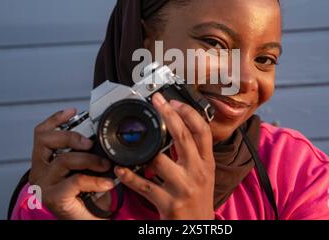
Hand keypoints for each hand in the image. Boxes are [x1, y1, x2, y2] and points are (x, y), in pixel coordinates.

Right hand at [29, 109, 114, 219]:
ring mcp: (44, 184)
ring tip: (106, 165)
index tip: (73, 111)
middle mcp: (39, 170)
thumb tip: (102, 137)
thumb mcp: (83, 168)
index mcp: (44, 161)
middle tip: (91, 143)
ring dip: (91, 160)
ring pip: (65, 160)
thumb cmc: (85, 195)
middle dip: (72, 136)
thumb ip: (85, 153)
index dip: (55, 119)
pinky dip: (95, 179)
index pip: (42, 133)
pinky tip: (107, 182)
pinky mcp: (53, 197)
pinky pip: (76, 180)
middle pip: (47, 141)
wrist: (86, 220)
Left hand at [114, 92, 215, 219]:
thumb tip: (179, 126)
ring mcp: (183, 188)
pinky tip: (120, 169)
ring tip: (133, 142)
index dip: (189, 114)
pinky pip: (144, 185)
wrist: (198, 227)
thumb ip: (194, 152)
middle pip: (183, 138)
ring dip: (144, 150)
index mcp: (207, 163)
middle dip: (169, 115)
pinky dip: (129, 176)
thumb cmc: (198, 198)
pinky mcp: (168, 203)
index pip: (203, 132)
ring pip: (159, 160)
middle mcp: (197, 173)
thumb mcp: (204, 173)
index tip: (175, 102)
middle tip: (157, 101)